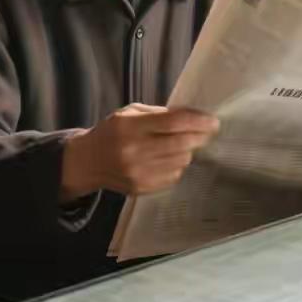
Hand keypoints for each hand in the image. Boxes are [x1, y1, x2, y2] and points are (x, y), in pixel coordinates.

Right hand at [60, 104, 218, 199]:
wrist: (88, 162)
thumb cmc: (113, 131)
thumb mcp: (131, 113)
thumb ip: (161, 113)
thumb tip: (195, 115)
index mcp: (130, 126)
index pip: (173, 123)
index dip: (198, 121)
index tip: (213, 121)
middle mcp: (134, 151)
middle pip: (181, 144)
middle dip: (200, 137)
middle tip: (208, 131)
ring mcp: (138, 173)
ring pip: (181, 161)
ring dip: (187, 151)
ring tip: (181, 144)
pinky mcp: (141, 188)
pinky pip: (173, 176)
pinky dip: (177, 166)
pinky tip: (168, 159)